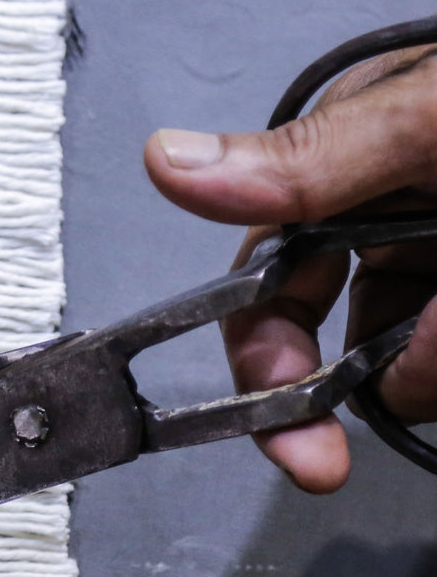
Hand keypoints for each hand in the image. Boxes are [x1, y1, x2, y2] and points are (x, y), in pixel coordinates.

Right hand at [144, 47, 436, 491]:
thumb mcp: (430, 123)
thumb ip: (309, 156)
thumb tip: (166, 163)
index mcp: (341, 176)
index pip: (264, 298)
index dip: (273, 378)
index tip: (304, 453)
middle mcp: (384, 229)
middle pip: (339, 353)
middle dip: (373, 384)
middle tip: (393, 416)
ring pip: (411, 374)